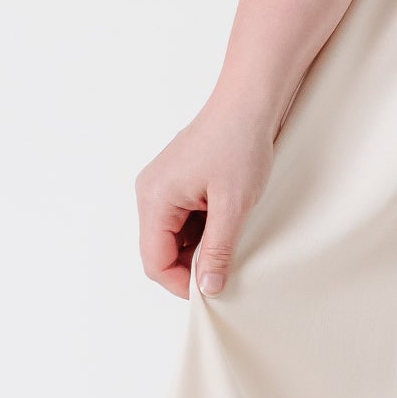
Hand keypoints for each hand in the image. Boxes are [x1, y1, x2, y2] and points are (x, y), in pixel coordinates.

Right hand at [136, 100, 279, 300]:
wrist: (247, 104)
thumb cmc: (239, 144)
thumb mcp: (233, 206)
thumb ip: (218, 250)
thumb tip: (208, 288)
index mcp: (154, 199)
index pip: (154, 261)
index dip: (180, 284)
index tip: (211, 293)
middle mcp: (149, 193)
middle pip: (159, 251)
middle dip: (189, 266)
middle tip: (225, 270)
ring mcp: (160, 186)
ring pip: (171, 237)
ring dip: (197, 248)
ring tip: (229, 240)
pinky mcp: (174, 182)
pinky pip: (180, 220)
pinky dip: (200, 230)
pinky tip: (225, 223)